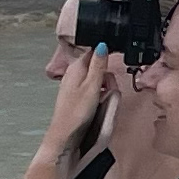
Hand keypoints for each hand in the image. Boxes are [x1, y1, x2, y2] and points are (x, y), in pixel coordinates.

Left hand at [40, 45, 116, 159]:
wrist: (65, 134)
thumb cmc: (76, 112)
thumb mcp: (93, 85)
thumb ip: (98, 64)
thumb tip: (102, 44)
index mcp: (77, 67)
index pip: (95, 52)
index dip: (107, 60)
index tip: (113, 71)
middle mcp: (74, 73)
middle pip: (98, 67)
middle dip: (108, 77)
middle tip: (108, 91)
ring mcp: (74, 85)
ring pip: (97, 79)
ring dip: (105, 88)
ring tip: (103, 100)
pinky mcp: (77, 96)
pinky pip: (93, 89)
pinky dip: (99, 95)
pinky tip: (97, 105)